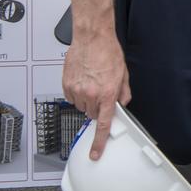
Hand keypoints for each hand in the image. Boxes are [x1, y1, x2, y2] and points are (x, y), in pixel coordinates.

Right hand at [63, 31, 130, 160]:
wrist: (92, 38)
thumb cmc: (108, 52)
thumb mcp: (123, 74)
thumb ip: (123, 92)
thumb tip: (122, 104)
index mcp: (108, 93)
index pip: (103, 124)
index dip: (99, 142)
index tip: (95, 153)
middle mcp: (91, 94)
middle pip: (92, 114)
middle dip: (98, 108)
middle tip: (101, 93)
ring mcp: (77, 90)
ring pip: (81, 107)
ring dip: (87, 100)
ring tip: (92, 83)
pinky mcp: (67, 85)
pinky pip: (71, 98)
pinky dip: (77, 93)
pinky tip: (83, 80)